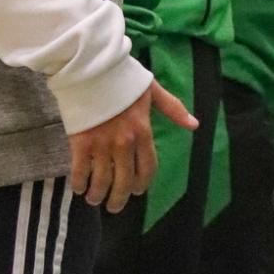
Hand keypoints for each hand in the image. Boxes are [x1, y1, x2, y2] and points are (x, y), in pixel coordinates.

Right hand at [69, 78, 197, 213]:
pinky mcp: (80, 142)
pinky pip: (80, 170)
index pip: (148, 167)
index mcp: (143, 131)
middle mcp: (124, 143)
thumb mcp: (152, 90)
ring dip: (98, 195)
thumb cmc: (122, 76)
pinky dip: (79, 183)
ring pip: (102, 180)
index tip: (138, 192)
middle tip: (115, 207)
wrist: (90, 66)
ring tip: (95, 200)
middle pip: (124, 181)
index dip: (143, 184)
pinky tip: (79, 188)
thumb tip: (194, 125)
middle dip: (120, 198)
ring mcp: (101, 144)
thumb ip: (173, 109)